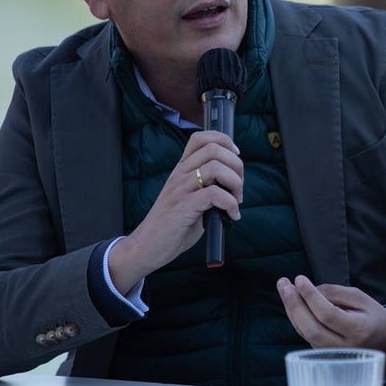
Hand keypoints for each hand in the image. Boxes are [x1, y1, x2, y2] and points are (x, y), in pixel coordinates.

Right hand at [109, 130, 243, 292]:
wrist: (147, 247)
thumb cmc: (173, 226)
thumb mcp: (191, 199)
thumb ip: (208, 187)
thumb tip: (235, 183)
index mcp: (182, 170)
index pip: (200, 138)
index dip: (224, 141)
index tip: (236, 157)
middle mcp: (180, 174)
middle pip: (214, 149)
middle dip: (237, 166)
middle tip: (238, 187)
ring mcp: (180, 189)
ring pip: (216, 168)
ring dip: (235, 183)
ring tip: (236, 201)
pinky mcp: (183, 206)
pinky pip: (215, 194)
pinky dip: (231, 204)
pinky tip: (232, 215)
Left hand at [277, 275, 385, 353]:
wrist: (383, 339)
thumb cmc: (371, 315)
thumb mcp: (360, 297)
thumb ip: (336, 293)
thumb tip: (310, 289)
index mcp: (358, 331)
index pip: (328, 314)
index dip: (311, 296)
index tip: (300, 278)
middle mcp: (343, 347)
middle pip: (311, 328)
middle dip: (295, 304)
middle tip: (284, 284)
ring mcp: (331, 353)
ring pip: (304, 332)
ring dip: (291, 309)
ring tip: (284, 288)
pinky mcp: (322, 353)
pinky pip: (304, 334)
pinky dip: (296, 316)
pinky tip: (291, 301)